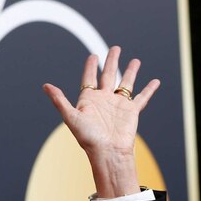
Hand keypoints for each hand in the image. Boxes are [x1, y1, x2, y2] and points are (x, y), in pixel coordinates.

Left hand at [42, 46, 160, 197]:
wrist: (107, 152)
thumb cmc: (87, 137)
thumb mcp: (70, 116)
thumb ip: (59, 100)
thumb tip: (45, 85)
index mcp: (89, 100)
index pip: (89, 79)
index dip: (91, 67)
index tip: (93, 56)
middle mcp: (104, 100)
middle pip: (109, 75)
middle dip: (112, 61)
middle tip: (116, 48)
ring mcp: (118, 105)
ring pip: (126, 83)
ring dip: (131, 72)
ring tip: (135, 60)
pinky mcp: (132, 111)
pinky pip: (142, 97)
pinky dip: (149, 90)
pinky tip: (155, 81)